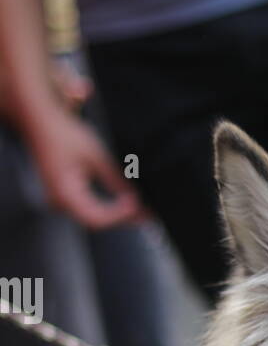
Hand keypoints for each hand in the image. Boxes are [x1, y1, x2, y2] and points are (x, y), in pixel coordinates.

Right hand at [26, 105, 142, 229]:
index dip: (119, 216)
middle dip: (123, 219)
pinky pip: (89, 211)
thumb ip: (115, 179)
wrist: (39, 124)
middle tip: (149, 214)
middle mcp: (59, 203)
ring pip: (94, 219)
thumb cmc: (65, 135)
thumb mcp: (95, 155)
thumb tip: (136, 199)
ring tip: (143, 210)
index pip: (96, 218)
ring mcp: (60, 202)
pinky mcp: (65, 198)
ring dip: (118, 216)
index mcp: (64, 193)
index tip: (138, 205)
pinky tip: (128, 204)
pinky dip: (109, 210)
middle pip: (96, 222)